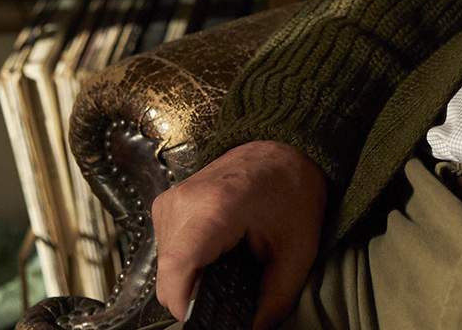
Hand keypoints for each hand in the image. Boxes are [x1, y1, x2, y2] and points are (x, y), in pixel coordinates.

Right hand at [152, 139, 328, 328]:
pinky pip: (167, 251)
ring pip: (165, 268)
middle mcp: (182, 201)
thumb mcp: (296, 252)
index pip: (176, 272)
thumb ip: (273, 301)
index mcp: (214, 208)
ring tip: (228, 266)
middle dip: (197, 295)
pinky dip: (189, 262)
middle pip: (168, 277)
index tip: (210, 318)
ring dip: (192, 278)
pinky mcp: (166, 205)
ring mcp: (170, 201)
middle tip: (233, 290)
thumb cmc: (293, 191)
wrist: (284, 149)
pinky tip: (216, 254)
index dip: (188, 307)